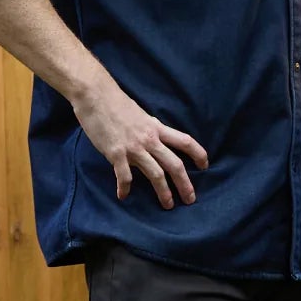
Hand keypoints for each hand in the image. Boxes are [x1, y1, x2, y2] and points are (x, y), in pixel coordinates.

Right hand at [73, 79, 207, 208]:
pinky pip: (124, 176)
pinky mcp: (115, 153)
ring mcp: (133, 147)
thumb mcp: (141, 115)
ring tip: (168, 205)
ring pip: (155, 174)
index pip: (185, 142)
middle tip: (190, 199)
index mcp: (157, 128)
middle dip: (185, 184)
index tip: (205, 166)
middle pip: (175, 164)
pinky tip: (123, 196)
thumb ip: (150, 130)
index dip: (198, 154)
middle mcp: (149, 139)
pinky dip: (124, 188)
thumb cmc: (116, 103)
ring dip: (163, 192)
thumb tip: (156, 141)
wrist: (95, 95)